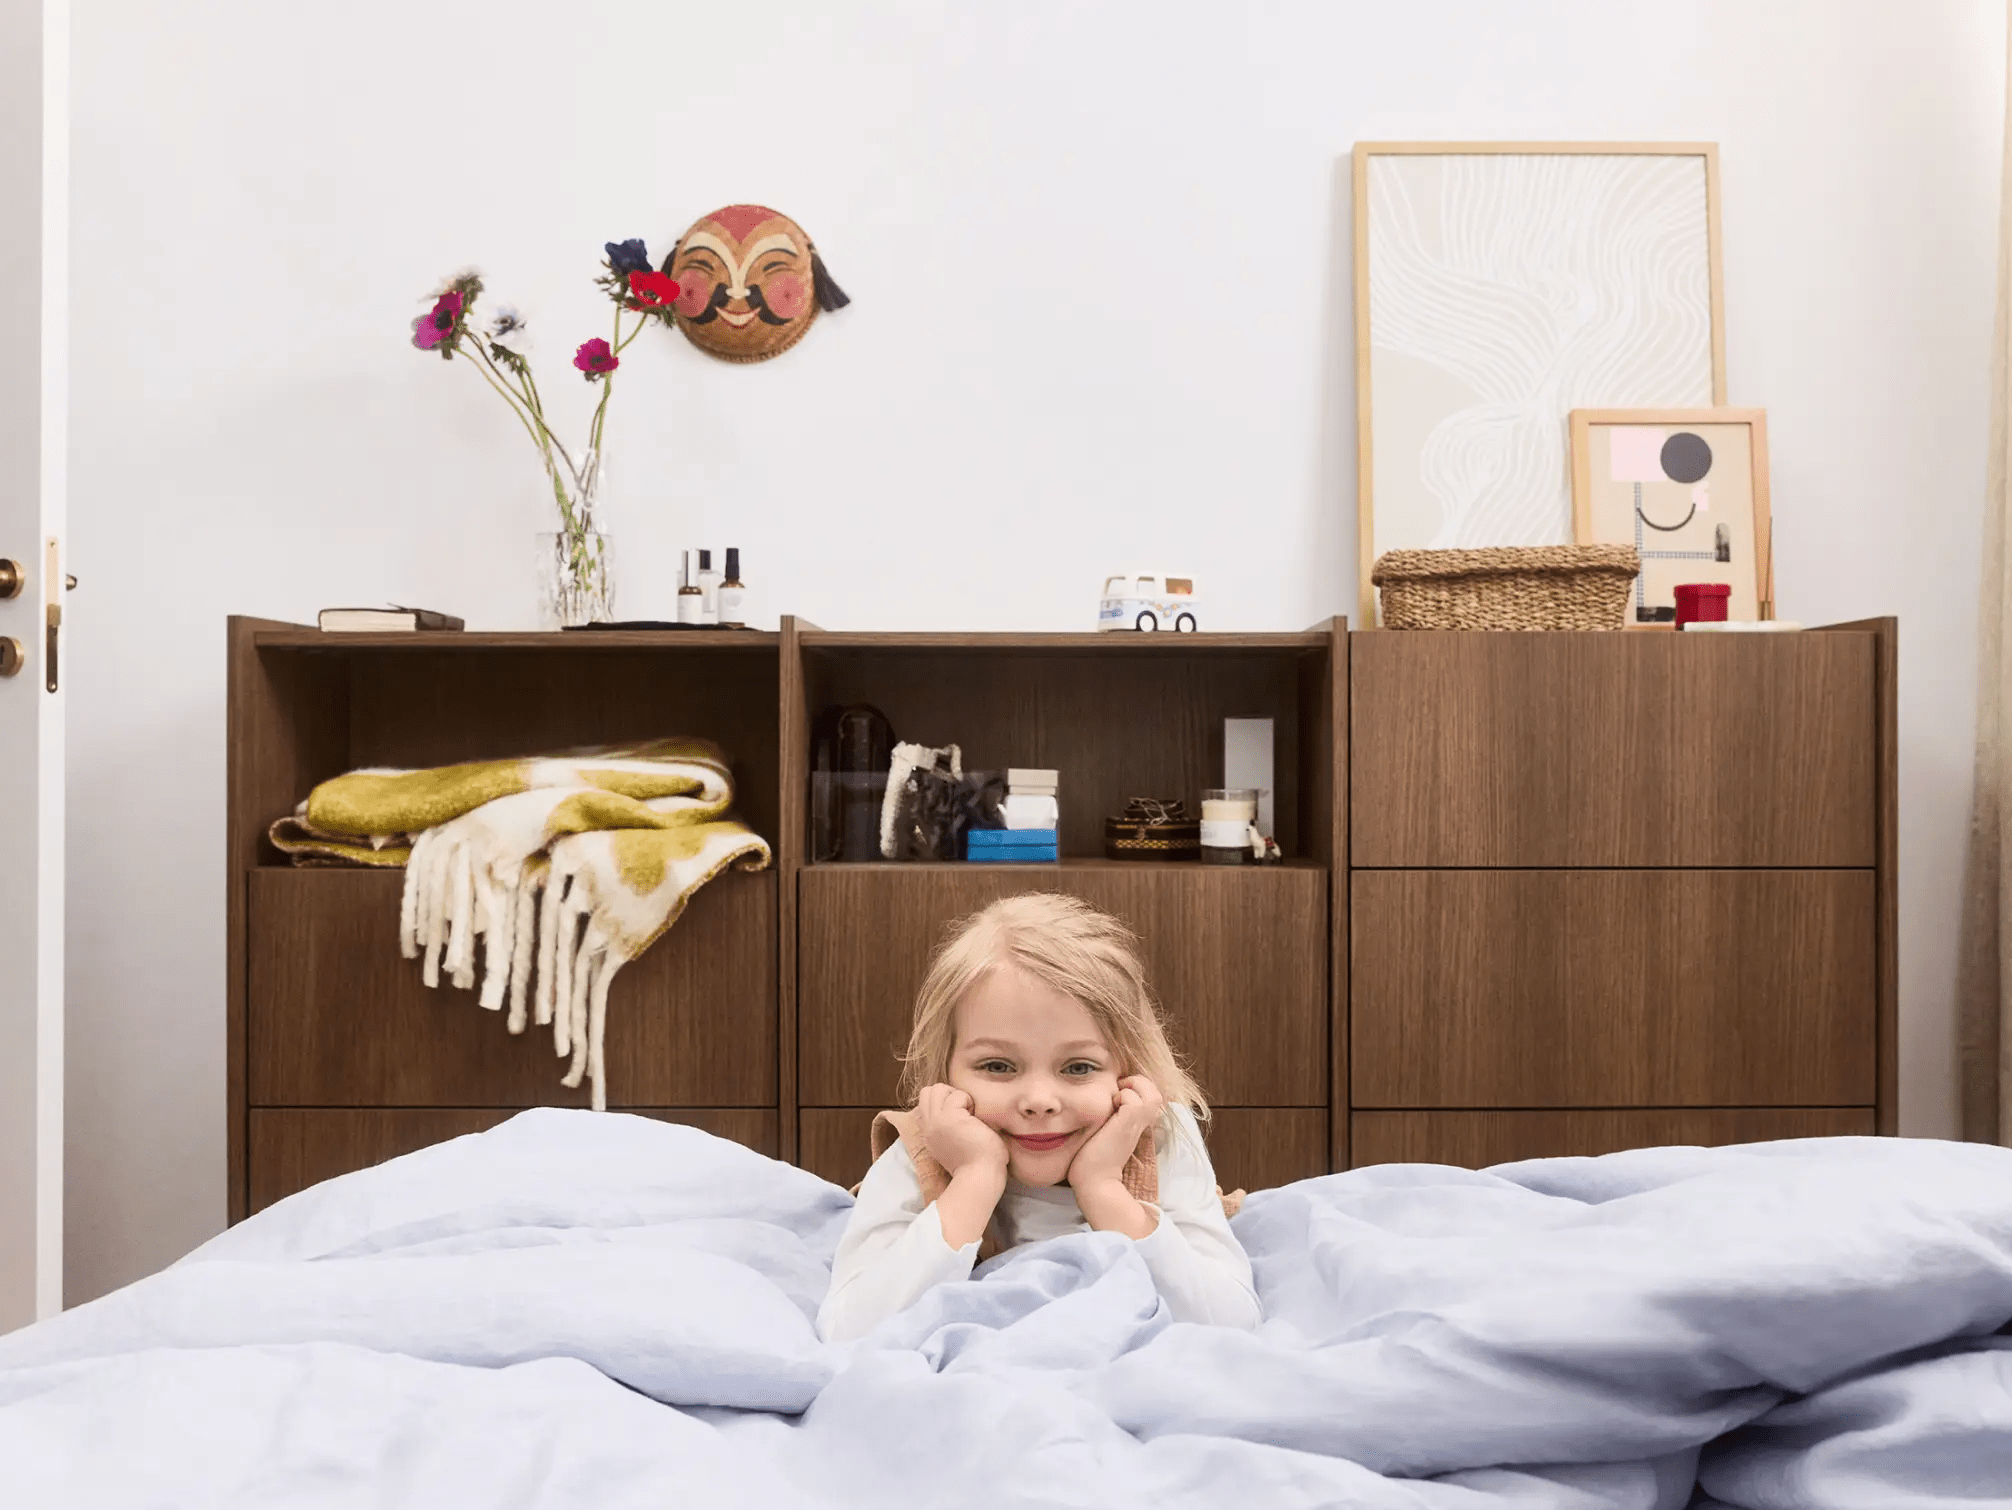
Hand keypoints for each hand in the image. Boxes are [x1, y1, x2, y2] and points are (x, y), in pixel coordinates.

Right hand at [915, 1083, 1008, 1182]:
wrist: (980, 1178)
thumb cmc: (977, 1165)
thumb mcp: (953, 1146)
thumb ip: (948, 1130)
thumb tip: (960, 1114)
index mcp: (930, 1134)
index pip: (925, 1105)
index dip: (943, 1103)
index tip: (959, 1117)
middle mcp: (928, 1127)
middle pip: (927, 1092)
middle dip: (947, 1094)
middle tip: (964, 1111)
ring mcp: (936, 1121)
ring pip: (936, 1088)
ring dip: (956, 1096)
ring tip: (968, 1114)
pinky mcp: (949, 1118)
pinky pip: (957, 1094)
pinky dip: (968, 1101)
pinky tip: (975, 1120)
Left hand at [1066, 1075, 1164, 1194]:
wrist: (1094, 1181)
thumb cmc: (1093, 1159)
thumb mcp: (1106, 1133)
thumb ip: (1110, 1119)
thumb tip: (1101, 1105)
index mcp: (1135, 1125)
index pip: (1150, 1097)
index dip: (1137, 1088)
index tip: (1117, 1094)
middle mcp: (1140, 1124)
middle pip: (1156, 1094)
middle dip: (1139, 1083)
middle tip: (1119, 1090)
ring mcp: (1135, 1125)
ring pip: (1151, 1093)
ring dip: (1133, 1088)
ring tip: (1117, 1098)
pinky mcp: (1126, 1126)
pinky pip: (1133, 1100)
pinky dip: (1122, 1096)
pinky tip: (1110, 1107)